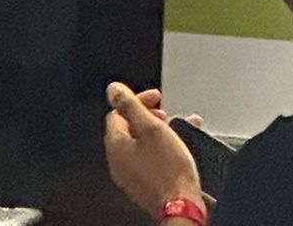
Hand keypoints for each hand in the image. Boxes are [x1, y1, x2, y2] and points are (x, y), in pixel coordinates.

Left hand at [105, 81, 203, 216]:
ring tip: (176, 128)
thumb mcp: (151, 127)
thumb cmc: (168, 169)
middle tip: (164, 114)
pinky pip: (148, 156)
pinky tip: (178, 145)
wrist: (180, 203)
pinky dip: (161, 146)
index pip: (117, 112)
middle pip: (128, 127)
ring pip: (140, 142)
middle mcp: (118, 161)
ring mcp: (130, 174)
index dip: (136, 100)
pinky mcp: (142, 182)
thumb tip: (113, 89)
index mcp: (116, 145)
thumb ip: (131, 105)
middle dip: (148, 115)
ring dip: (158, 130)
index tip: (155, 98)